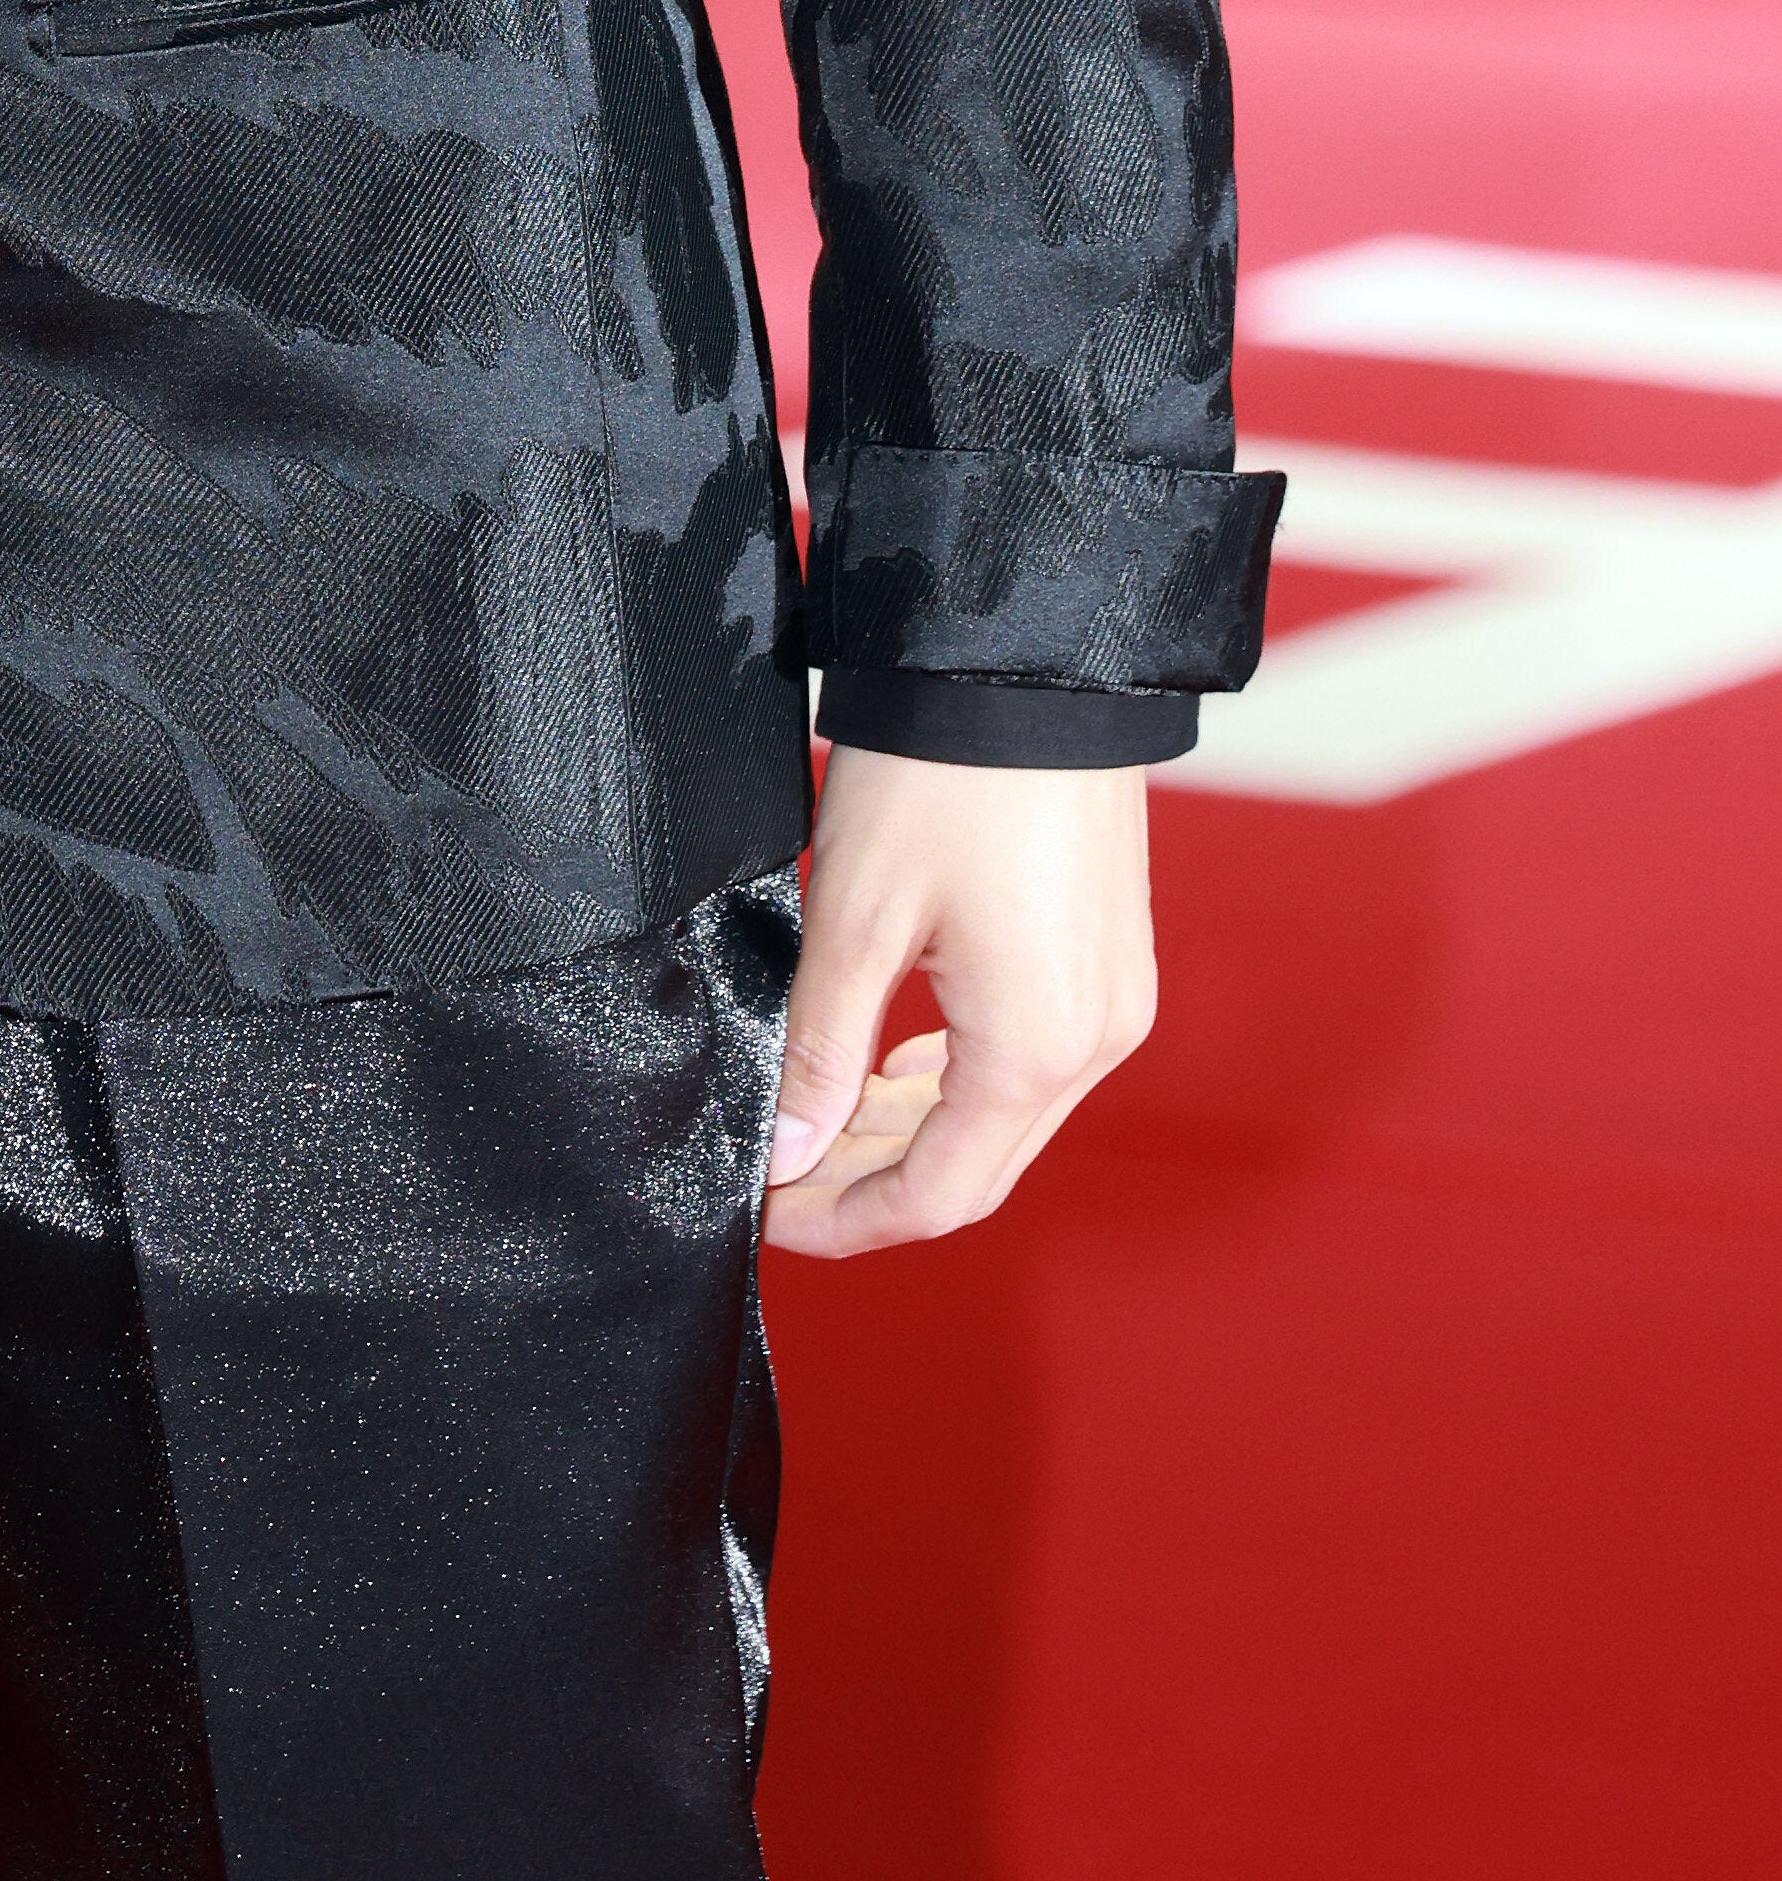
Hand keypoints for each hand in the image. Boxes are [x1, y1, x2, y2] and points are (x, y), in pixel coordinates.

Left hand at [760, 750, 1155, 1263]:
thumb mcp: (857, 916)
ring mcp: (1114, 1000)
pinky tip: (895, 1066)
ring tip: (816, 1117)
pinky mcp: (1110, 958)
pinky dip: (956, 1081)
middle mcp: (1096, 1042)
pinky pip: (1033, 1059)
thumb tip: (782, 1153)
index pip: (937, 1198)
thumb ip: (819, 1049)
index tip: (766, 1214)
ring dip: (910, 1133)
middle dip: (871, 1184)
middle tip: (777, 1169)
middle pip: (976, 1170)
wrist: (1033, 659)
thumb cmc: (942, 774)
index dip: (843, 1220)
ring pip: (1004, 1118)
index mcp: (1037, 1050)